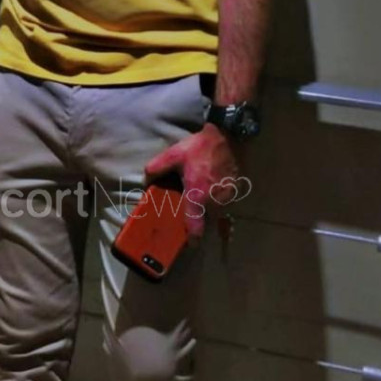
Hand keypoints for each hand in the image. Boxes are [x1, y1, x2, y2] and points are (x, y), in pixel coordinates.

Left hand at [144, 123, 246, 241]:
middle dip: (199, 219)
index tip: (189, 244)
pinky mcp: (235, 190)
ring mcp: (226, 196)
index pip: (196, 227)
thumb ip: (156, 168)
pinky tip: (211, 187)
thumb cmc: (199, 148)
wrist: (226, 137)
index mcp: (197, 196)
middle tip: (189, 212)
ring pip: (216, 211)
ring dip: (209, 208)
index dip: (193, 239)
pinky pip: (224, 202)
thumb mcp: (173, 155)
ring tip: (200, 197)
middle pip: (206, 219)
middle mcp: (214, 201)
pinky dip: (218, 200)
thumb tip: (146, 179)